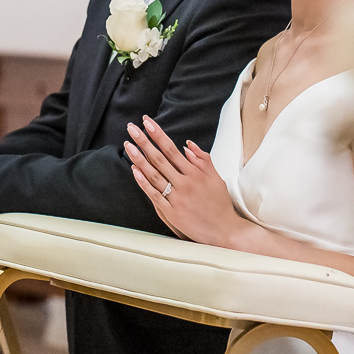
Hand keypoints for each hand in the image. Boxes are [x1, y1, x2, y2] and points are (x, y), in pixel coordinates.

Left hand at [125, 115, 246, 246]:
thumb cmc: (220, 204)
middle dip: (144, 141)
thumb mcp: (216, 178)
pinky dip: (144, 183)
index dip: (158, 135)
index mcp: (196, 173)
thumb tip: (188, 144)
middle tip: (131, 128)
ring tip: (128, 145)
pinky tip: (135, 171)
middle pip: (160, 158)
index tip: (147, 122)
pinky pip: (155, 195)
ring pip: (154, 175)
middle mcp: (186, 184)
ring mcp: (178, 199)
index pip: (172, 149)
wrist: (224, 231)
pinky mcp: (172, 213)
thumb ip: (203, 160)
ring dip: (139, 159)